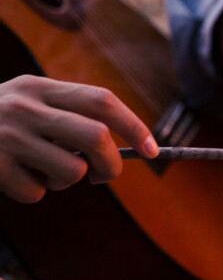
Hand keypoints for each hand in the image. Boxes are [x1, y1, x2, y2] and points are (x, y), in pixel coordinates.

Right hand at [0, 76, 157, 202]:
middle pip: (97, 136)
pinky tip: (13, 177)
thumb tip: (114, 151)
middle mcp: (24, 108)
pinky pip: (36, 192)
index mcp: (38, 88)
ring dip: (64, 180)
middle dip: (111, 163)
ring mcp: (8, 137)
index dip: (134, 126)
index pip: (101, 101)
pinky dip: (33, 191)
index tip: (151, 149)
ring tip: (41, 170)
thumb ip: (65, 115)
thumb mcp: (24, 102)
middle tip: (104, 175)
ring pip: (72, 170)